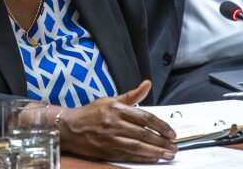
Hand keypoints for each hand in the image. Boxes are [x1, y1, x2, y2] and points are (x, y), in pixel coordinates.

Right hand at [57, 80, 177, 162]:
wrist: (69, 128)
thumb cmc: (90, 113)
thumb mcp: (110, 100)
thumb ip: (132, 95)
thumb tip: (147, 84)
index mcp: (116, 109)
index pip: (145, 117)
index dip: (161, 126)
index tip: (171, 132)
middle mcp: (114, 123)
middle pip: (143, 134)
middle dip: (162, 141)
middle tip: (174, 146)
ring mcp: (110, 139)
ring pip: (138, 147)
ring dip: (155, 152)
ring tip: (167, 154)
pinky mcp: (107, 151)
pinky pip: (128, 156)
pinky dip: (142, 158)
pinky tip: (152, 159)